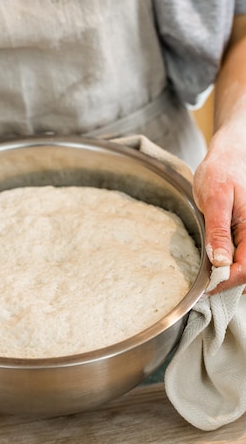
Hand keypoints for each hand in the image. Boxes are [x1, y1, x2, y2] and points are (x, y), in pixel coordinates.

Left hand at [193, 127, 245, 293]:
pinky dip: (226, 265)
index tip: (205, 287)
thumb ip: (219, 231)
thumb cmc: (221, 172)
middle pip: (245, 271)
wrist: (227, 155)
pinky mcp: (243, 234)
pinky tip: (211, 266)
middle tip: (202, 288)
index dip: (226, 281)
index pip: (245, 268)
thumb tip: (221, 262)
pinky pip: (239, 255)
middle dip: (226, 282)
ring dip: (226, 276)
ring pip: (242, 266)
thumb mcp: (215, 200)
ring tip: (205, 279)